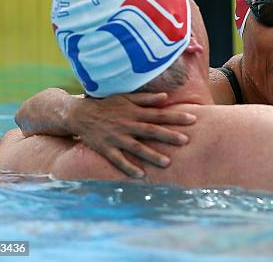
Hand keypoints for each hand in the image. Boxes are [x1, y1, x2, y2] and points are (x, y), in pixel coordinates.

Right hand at [67, 92, 195, 176]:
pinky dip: (128, 168)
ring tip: (167, 163)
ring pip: (137, 148)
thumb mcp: (125, 97)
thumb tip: (165, 97)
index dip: (176, 117)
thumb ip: (146, 98)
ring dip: (152, 155)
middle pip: (151, 131)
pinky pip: (118, 160)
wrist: (79, 114)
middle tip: (185, 141)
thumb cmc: (106, 105)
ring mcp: (116, 138)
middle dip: (169, 136)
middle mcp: (127, 125)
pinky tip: (141, 175)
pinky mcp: (105, 149)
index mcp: (134, 112)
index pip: (159, 114)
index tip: (193, 119)